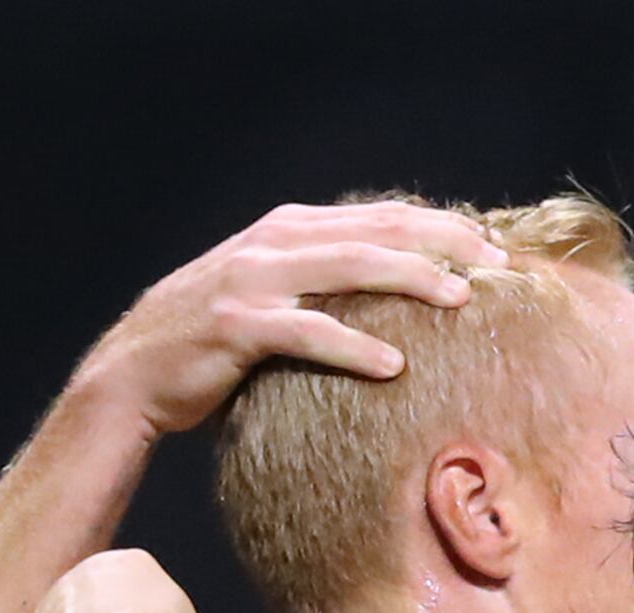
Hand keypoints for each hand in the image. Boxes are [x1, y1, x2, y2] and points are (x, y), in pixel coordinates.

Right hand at [74, 201, 508, 439]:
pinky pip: (305, 333)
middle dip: (443, 243)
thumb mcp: (277, 296)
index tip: (496, 249)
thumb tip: (403, 294)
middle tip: (499, 267)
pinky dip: (352, 347)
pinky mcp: (236, 326)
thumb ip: (327, 285)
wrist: (134, 374)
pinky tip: (394, 365)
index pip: (382, 217)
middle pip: (377, 231)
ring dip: (410, 278)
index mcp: (292, 229)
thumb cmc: (219, 343)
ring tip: (461, 299)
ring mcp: (253, 280)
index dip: (442, 227)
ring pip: (348, 268)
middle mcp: (275, 243)